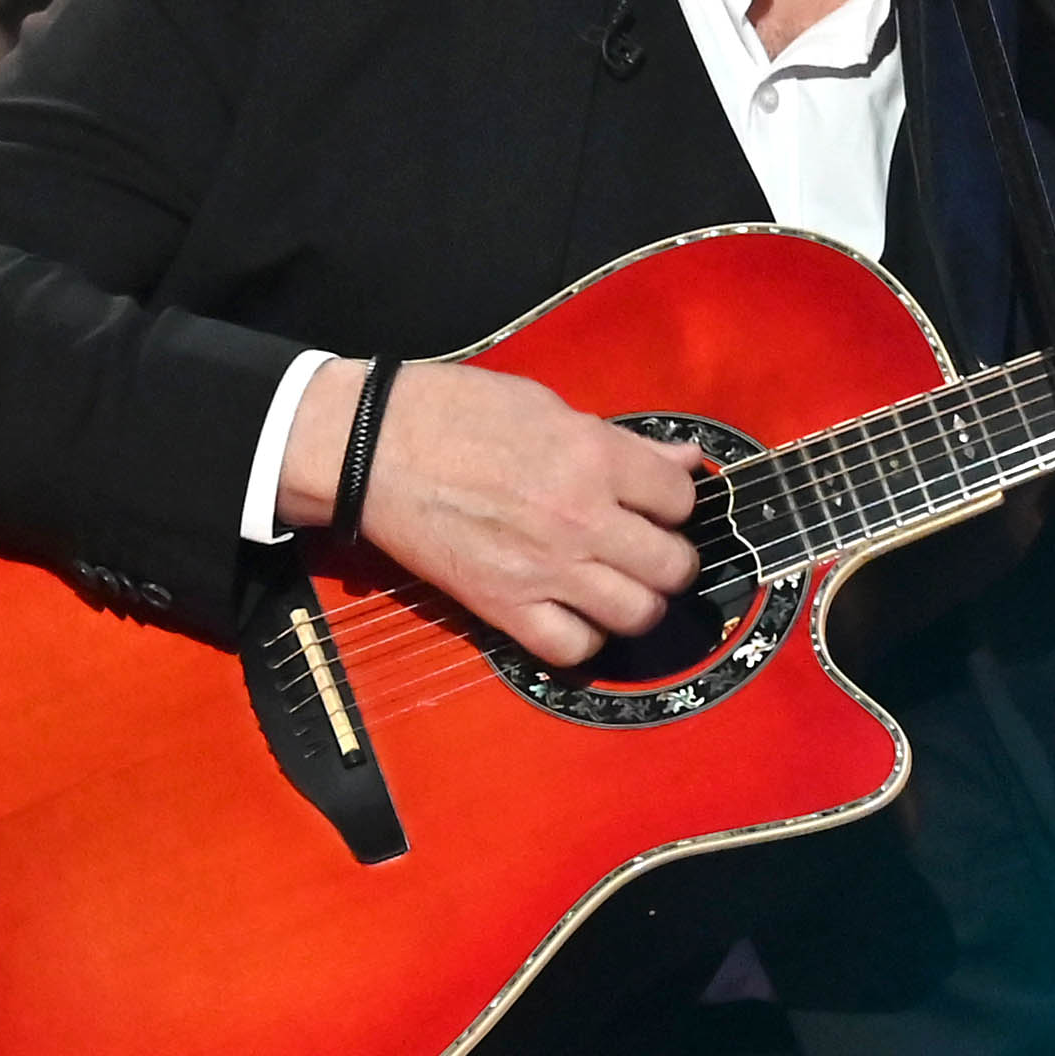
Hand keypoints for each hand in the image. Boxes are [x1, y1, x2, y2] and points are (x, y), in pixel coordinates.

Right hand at [280, 358, 704, 668]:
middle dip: (671, 560)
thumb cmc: (453, 413)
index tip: (657, 505)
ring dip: (637, 603)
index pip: (681, 499)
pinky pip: (571, 649)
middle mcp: (581, 518)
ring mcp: (544, 569)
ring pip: (636, 614)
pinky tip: (575, 614)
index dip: (675, 503)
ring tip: (620, 586)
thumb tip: (682, 461)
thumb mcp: (548, 406)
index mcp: (594, 457)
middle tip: (650, 551)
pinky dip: (583, 640)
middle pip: (673, 566)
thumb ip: (622, 443)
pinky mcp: (503, 607)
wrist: (372, 448)